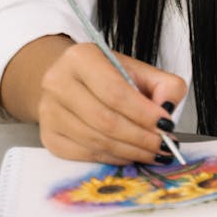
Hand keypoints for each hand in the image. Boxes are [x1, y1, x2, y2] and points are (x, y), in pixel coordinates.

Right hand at [37, 40, 187, 163]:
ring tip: (153, 152)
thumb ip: (163, 85)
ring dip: (131, 151)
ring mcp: (49, 112)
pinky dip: (113, 159)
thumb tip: (168, 110)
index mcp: (81, 58)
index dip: (143, 113)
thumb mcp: (138, 69)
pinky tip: (131, 155)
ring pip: (96, 141)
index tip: (166, 125)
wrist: (70, 79)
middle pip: (105, 120)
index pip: (115, 91)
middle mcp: (58, 83)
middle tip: (164, 145)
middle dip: (141, 137)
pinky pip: (85, 155)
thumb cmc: (107, 74)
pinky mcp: (49, 137)